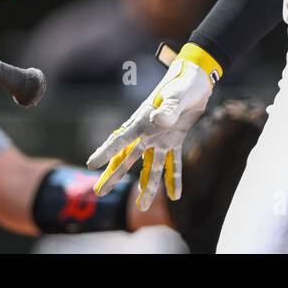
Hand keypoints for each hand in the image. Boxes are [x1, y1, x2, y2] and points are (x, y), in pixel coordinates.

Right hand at [86, 44, 221, 210]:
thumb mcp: (177, 95)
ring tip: (143, 207)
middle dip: (114, 176)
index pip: (121, 140)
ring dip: (147, 186)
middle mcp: (148, 132)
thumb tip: (158, 119)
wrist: (196, 80)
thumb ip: (169, 108)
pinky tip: (175, 196)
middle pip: (128, 158)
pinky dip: (174, 178)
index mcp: (143, 121)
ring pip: (151, 166)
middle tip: (100, 192)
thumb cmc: (184, 83)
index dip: (105, 152)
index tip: (90, 164)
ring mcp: (161, 138)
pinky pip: (173, 163)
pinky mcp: (175, 140)